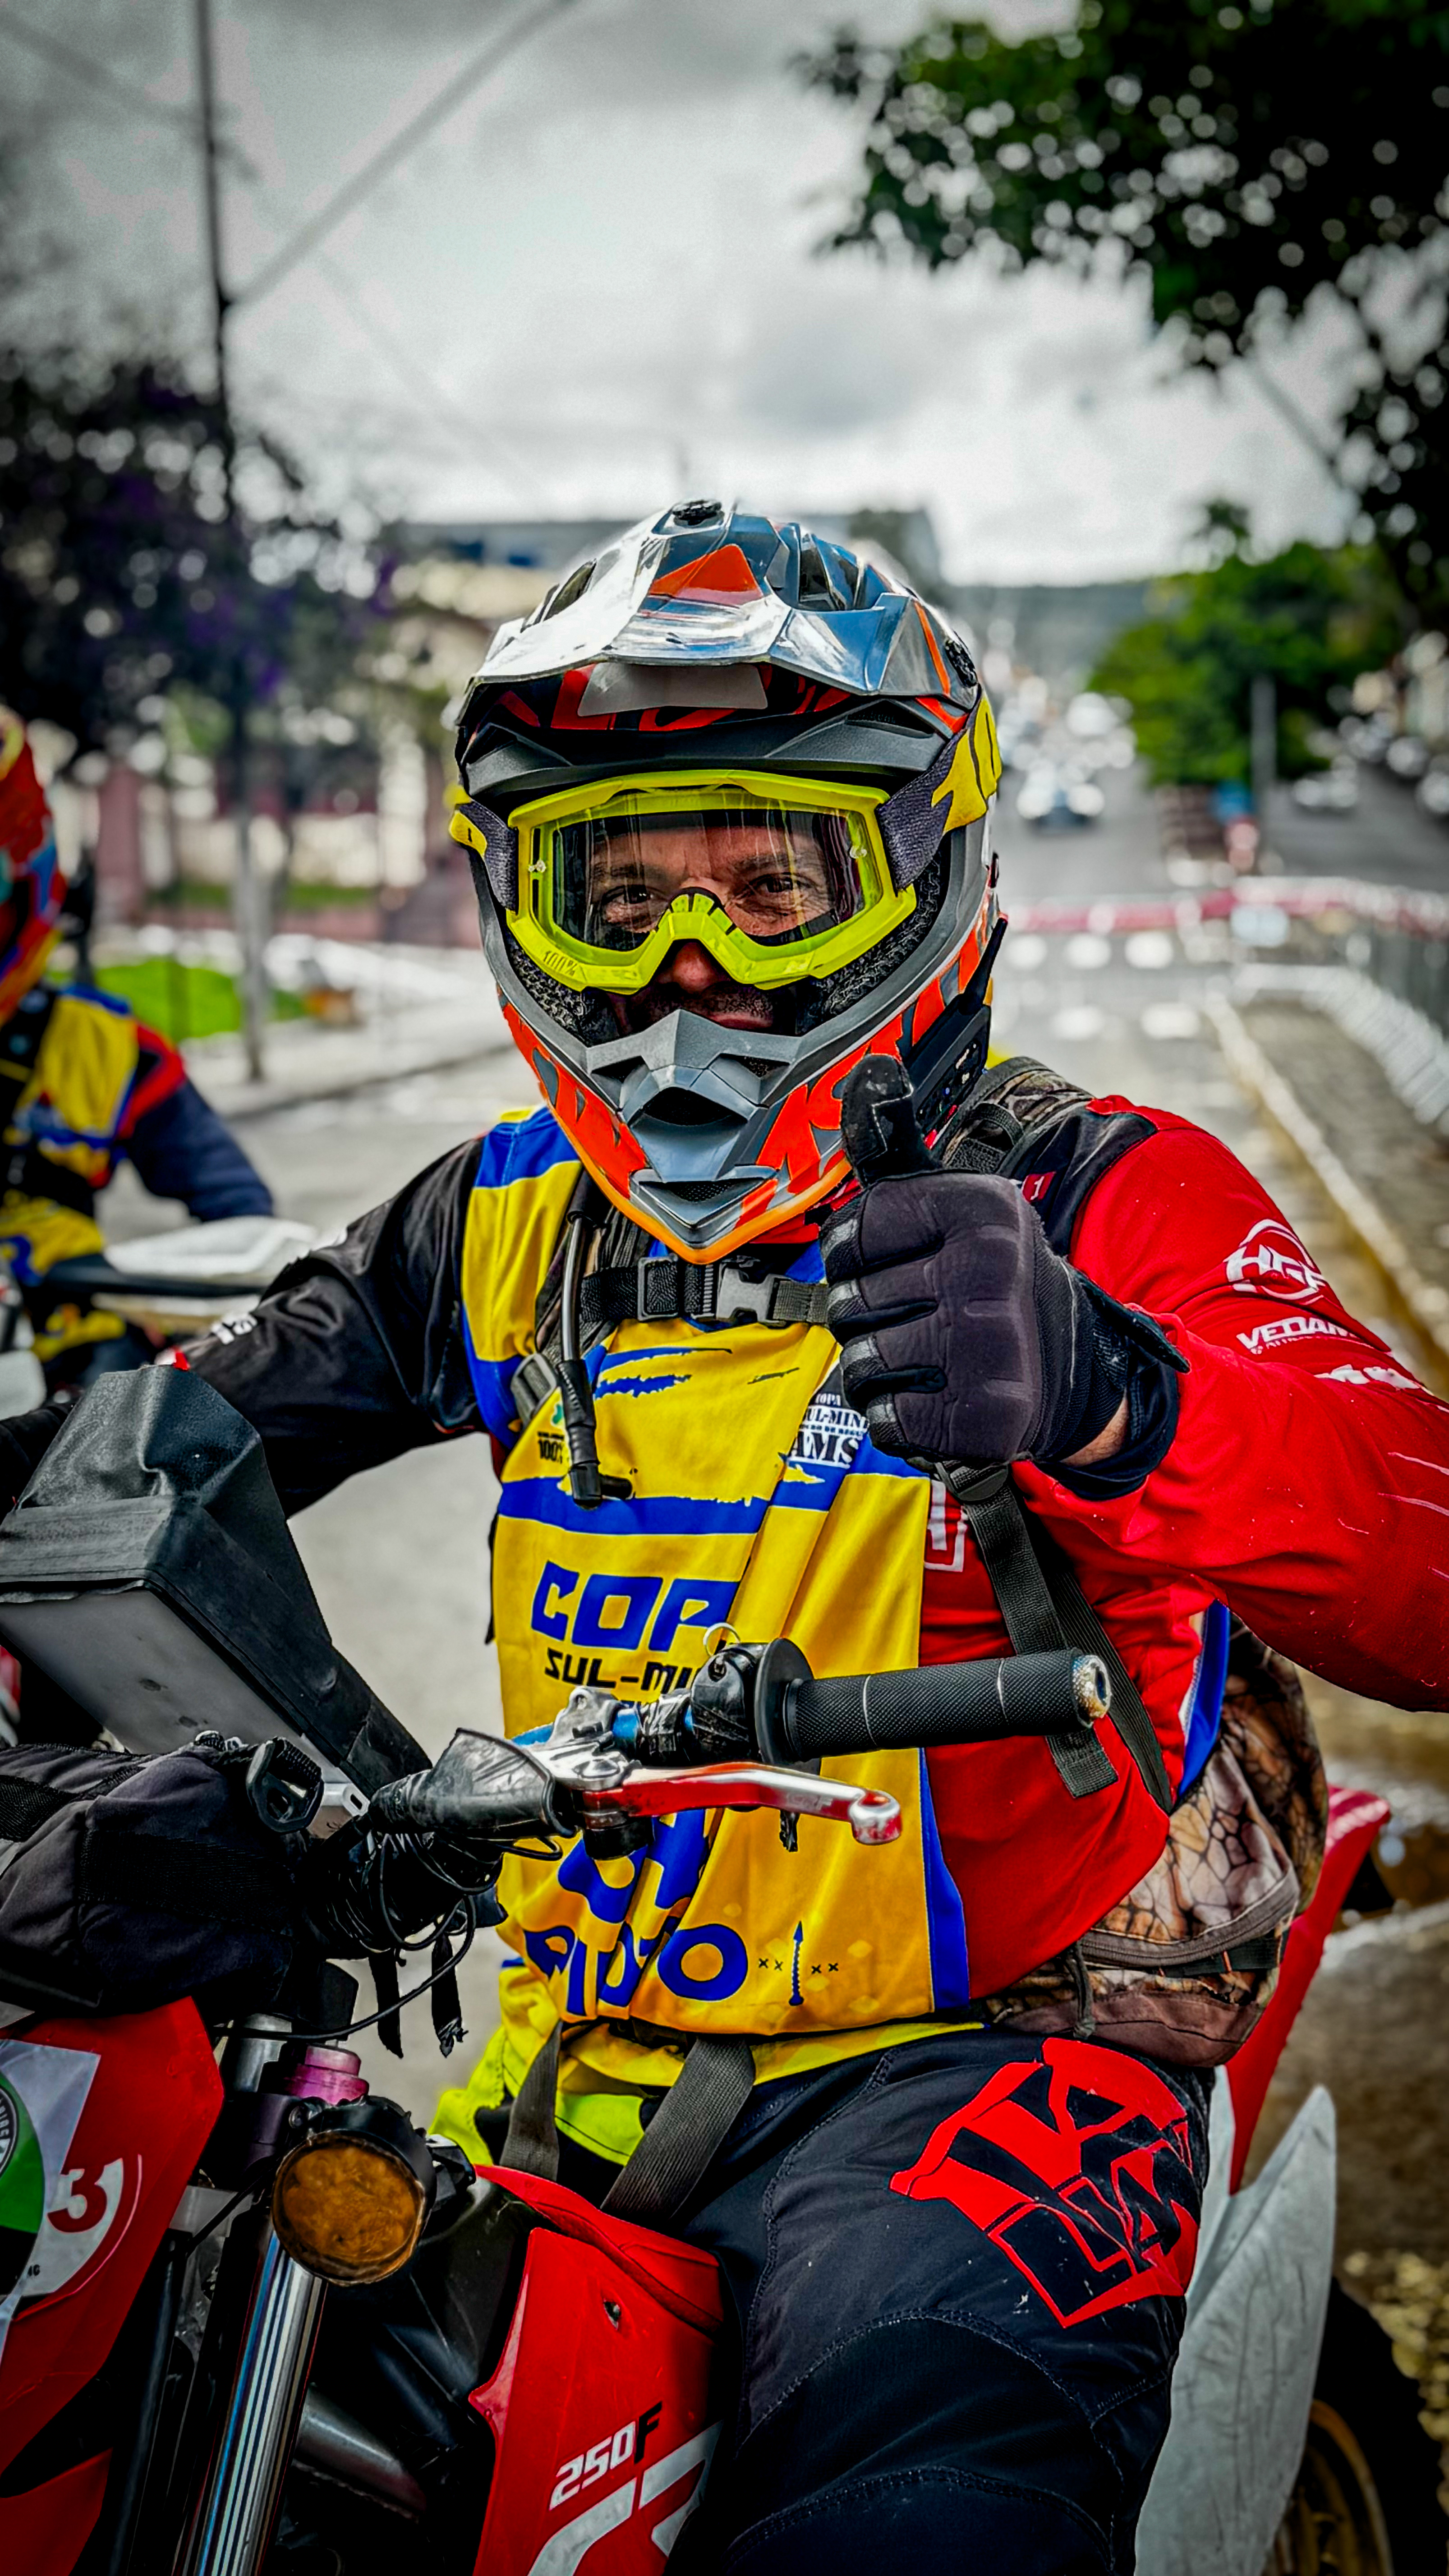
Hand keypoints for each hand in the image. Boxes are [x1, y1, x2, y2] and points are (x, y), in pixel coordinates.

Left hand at [820, 1169, 1122, 1470]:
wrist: (1079, 1369)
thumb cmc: (993, 1282)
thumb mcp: (959, 1208)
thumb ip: (897, 1154)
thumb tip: (871, 1072)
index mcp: (983, 1210)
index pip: (851, 1231)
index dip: (852, 1255)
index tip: (885, 1260)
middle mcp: (990, 1271)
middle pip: (848, 1301)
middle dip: (867, 1316)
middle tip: (918, 1314)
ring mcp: (989, 1346)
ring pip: (860, 1363)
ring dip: (878, 1369)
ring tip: (926, 1355)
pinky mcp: (986, 1415)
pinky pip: (885, 1418)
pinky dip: (899, 1416)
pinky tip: (938, 1395)